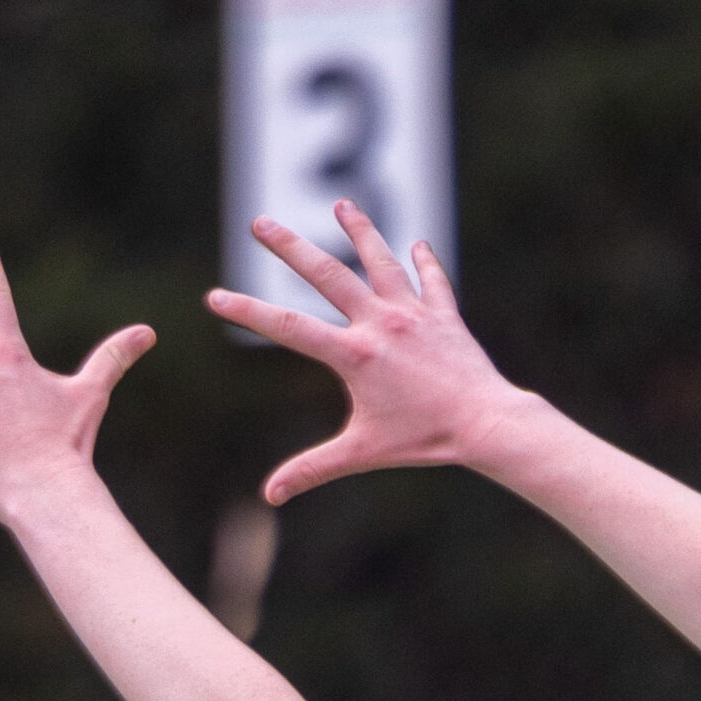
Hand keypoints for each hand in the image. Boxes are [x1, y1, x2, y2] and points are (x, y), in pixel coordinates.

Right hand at [207, 202, 525, 505]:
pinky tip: (415, 245)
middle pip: (328, 274)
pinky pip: (432, 282)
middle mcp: (381, 324)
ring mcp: (414, 314)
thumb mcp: (362, 454)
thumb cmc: (424, 442)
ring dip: (360, 232)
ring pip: (381, 262)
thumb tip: (270, 495)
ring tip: (342, 205)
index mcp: (354, 354)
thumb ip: (313, 469)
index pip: (288, 327)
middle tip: (260, 223)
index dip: (248, 311)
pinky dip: (423, 263)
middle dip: (290, 247)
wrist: (486, 423)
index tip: (215, 297)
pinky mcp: (445, 316)